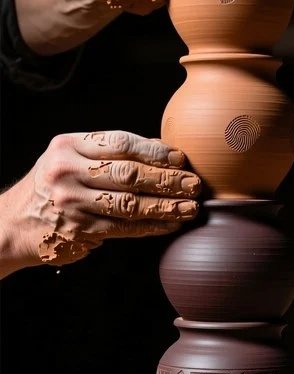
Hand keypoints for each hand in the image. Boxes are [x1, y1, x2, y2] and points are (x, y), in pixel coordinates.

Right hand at [0, 130, 200, 274]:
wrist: (13, 223)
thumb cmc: (53, 185)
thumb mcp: (70, 157)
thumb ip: (109, 152)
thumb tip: (162, 149)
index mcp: (68, 145)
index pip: (120, 143)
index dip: (155, 151)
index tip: (181, 159)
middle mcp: (67, 171)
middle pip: (129, 174)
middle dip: (167, 180)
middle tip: (195, 184)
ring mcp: (72, 202)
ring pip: (130, 204)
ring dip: (166, 207)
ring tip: (191, 207)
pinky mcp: (79, 230)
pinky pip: (124, 228)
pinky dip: (152, 226)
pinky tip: (171, 224)